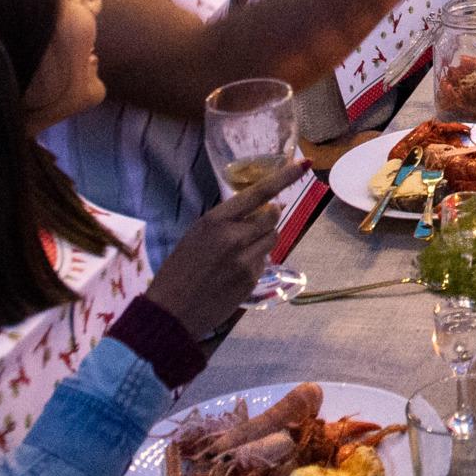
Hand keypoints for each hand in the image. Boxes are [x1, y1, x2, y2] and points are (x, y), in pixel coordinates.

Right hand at [144, 159, 306, 335]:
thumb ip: (229, 220)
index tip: (305, 163)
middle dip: (269, 217)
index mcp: (216, 220)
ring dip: (264, 239)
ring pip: (273, 238)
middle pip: (273, 216)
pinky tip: (235, 271)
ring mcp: (246, 260)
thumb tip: (263, 208)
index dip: (284, 177)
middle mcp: (235, 237)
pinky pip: (265, 261)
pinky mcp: (252, 280)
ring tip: (239, 252)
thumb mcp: (197, 234)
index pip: (259, 192)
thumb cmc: (178, 269)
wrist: (170, 312)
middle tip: (253, 225)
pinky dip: (256, 261)